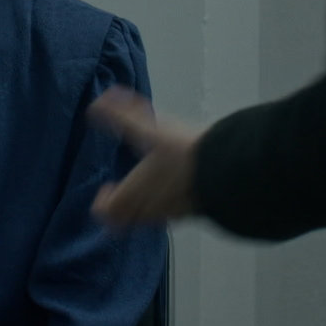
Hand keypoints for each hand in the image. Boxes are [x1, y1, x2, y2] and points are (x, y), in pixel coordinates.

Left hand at [88, 86, 204, 225]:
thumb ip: (121, 117)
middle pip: (127, 220)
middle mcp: (151, 209)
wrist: (229, 168)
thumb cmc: (183, 151)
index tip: (107, 186)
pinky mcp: (195, 212)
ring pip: (151, 218)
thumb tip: (95, 105)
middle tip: (125, 188)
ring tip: (150, 185)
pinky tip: (176, 187)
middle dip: (122, 205)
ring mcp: (174, 213)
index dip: (102, 203)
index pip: (108, 213)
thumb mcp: (148, 129)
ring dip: (144, 205)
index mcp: (134, 194)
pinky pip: (174, 214)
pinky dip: (167, 204)